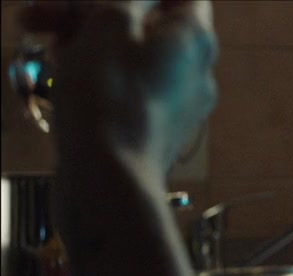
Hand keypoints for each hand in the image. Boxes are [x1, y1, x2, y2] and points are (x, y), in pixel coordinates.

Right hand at [21, 0, 217, 181]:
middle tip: (41, 11)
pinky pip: (125, 85)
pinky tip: (59, 65)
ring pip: (129, 54)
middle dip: (91, 9)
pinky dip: (94, 70)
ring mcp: (175, 102)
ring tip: (36, 31)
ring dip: (83, 36)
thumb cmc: (110, 96)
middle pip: (146, 22)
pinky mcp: (151, 128)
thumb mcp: (109, 24)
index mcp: (195, 37)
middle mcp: (195, 69)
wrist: (107, 179)